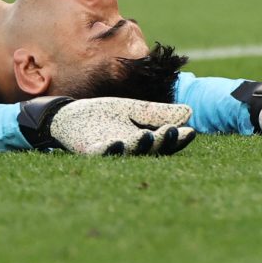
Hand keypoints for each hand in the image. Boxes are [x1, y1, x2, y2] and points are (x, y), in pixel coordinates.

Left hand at [48, 97, 195, 155]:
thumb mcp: (134, 110)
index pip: (166, 141)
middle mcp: (132, 148)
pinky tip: (118, 143)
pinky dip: (111, 150)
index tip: (190, 132)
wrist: (71, 117)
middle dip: (162, 141)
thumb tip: (189, 112)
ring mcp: (114, 150)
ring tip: (147, 136)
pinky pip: (104, 153)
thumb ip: (158, 113)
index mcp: (145, 139)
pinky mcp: (93, 150)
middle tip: (171, 132)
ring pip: (131, 151)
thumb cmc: (105, 115)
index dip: (178, 139)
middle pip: (152, 148)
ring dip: (140, 146)